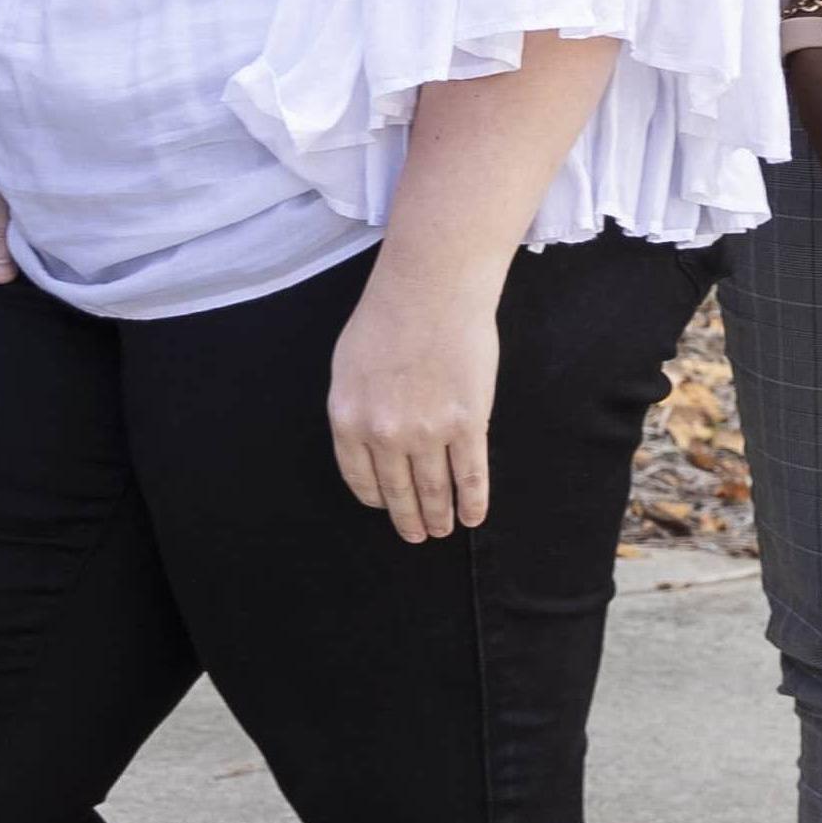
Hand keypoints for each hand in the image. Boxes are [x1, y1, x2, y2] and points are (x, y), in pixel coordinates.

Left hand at [327, 251, 505, 541]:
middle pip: (397, 492)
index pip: (360, 479)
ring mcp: (427, 432)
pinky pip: (471, 476)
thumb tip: (367, 443)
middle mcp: (384, 433)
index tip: (386, 509)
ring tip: (445, 529)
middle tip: (417, 535)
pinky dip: (473, 502)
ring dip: (440, 516)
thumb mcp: (348, 365)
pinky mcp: (467, 425)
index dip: (376, 500)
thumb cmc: (388, 316)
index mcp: (348, 418)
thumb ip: (356, 407)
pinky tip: (474, 516)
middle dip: (409, 520)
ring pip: (434, 490)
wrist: (432, 287)